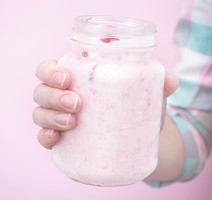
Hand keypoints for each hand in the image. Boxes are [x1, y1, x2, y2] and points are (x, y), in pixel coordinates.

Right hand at [33, 60, 177, 148]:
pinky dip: (45, 137)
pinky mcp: (62, 142)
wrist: (134, 140)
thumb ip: (156, 84)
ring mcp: (58, 120)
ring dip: (50, 116)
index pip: (49, 69)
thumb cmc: (131, 107)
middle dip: (54, 95)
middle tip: (77, 103)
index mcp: (74, 78)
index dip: (50, 71)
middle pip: (41, 91)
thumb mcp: (142, 93)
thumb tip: (172, 80)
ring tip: (73, 122)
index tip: (67, 78)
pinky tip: (56, 138)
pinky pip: (44, 139)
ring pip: (39, 114)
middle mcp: (60, 97)